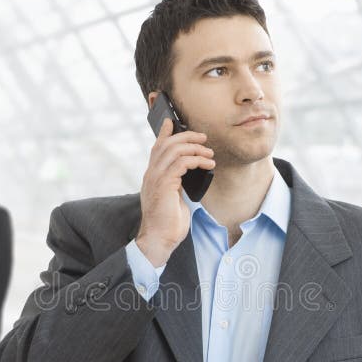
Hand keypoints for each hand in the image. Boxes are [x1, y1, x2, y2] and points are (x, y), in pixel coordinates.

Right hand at [136, 116, 214, 265]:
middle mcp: (151, 174)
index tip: (172, 122)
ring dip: (195, 148)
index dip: (164, 133)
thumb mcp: (172, 199)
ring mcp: (156, 178)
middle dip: (187, 137)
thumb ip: (176, 184)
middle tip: (204, 139)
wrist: (159, 239)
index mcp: (152, 176)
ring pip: (175, 150)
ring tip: (209, 154)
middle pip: (166, 144)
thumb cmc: (167, 223)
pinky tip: (208, 165)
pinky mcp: (165, 184)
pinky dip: (197, 160)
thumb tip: (187, 176)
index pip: (156, 148)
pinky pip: (182, 163)